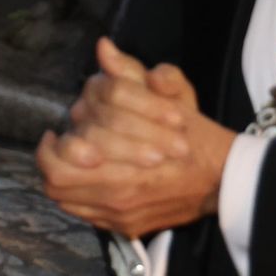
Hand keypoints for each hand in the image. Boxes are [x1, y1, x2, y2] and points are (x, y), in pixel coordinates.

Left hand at [37, 38, 236, 237]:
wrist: (223, 180)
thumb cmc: (196, 134)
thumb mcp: (173, 93)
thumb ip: (133, 73)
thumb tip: (103, 48)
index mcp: (128, 155)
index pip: (66, 153)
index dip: (53, 142)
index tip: (54, 130)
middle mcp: (120, 189)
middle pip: (58, 178)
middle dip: (51, 158)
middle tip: (57, 144)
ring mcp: (121, 212)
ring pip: (66, 199)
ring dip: (61, 177)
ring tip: (67, 160)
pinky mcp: (126, 227)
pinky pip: (84, 216)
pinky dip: (77, 197)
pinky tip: (85, 179)